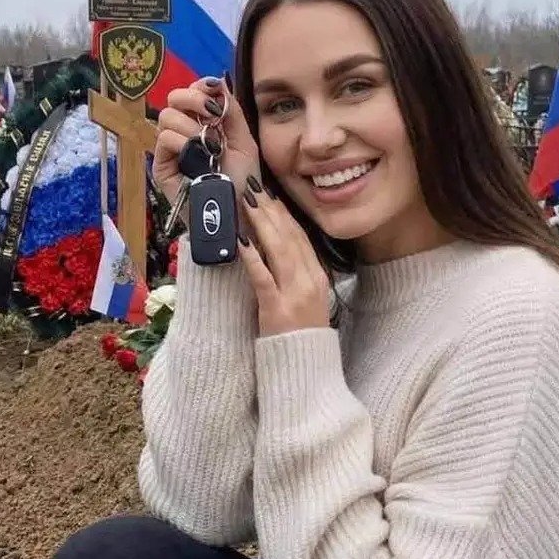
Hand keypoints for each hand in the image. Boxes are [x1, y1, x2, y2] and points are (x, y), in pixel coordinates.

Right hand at [154, 76, 259, 206]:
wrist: (237, 212)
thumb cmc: (243, 182)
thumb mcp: (244, 141)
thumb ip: (232, 110)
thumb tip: (216, 80)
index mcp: (205, 123)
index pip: (192, 91)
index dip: (201, 88)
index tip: (215, 96)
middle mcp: (186, 131)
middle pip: (174, 97)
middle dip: (193, 99)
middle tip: (211, 116)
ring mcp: (172, 149)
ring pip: (167, 116)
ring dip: (191, 127)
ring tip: (208, 147)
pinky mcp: (161, 165)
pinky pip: (163, 138)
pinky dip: (181, 141)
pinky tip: (196, 154)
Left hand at [237, 183, 329, 336]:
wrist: (304, 370)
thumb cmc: (301, 336)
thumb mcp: (308, 299)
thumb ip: (297, 274)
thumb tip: (276, 247)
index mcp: (318, 277)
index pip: (301, 237)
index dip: (285, 214)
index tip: (271, 195)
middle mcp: (310, 281)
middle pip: (291, 237)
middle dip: (271, 210)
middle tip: (254, 188)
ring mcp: (294, 294)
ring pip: (279, 249)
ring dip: (261, 223)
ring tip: (247, 203)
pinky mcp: (276, 308)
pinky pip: (262, 276)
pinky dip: (252, 256)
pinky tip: (241, 240)